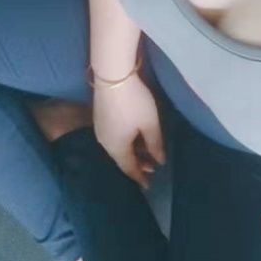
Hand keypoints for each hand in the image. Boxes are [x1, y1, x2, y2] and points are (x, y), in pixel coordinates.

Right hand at [92, 73, 165, 188]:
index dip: (139, 177)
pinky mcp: (100, 117)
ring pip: (117, 147)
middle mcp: (105, 142)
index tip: (148, 185)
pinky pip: (113, 138)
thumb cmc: (134, 103)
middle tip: (152, 168)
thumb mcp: (150, 124)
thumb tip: (160, 161)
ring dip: (132, 151)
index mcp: (116, 148)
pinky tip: (133, 137)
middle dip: (137, 164)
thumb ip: (155, 144)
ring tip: (146, 152)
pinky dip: (125, 142)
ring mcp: (100, 129)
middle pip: (122, 158)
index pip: (128, 168)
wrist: (112, 76)